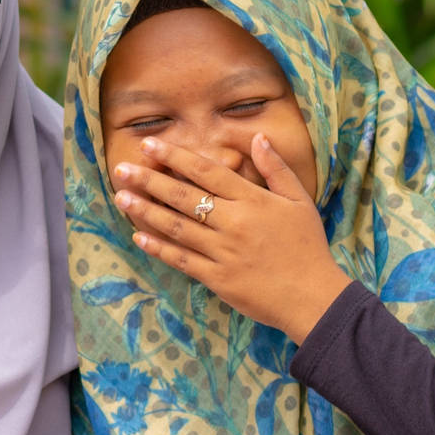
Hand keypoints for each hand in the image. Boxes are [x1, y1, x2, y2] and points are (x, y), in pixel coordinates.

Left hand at [113, 133, 350, 343]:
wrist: (313, 297)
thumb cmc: (308, 246)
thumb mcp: (299, 200)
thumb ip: (276, 168)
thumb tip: (257, 137)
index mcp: (253, 200)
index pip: (206, 171)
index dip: (175, 156)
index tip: (150, 144)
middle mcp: (233, 222)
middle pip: (184, 196)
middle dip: (149, 180)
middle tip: (121, 169)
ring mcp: (223, 251)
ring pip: (176, 226)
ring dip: (146, 211)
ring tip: (121, 198)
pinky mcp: (217, 278)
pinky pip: (181, 259)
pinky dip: (158, 248)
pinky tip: (139, 237)